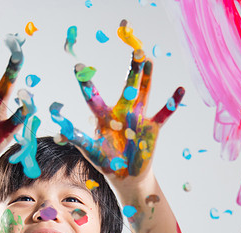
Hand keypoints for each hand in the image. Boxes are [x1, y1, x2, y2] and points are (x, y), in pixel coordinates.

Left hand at [49, 20, 184, 177]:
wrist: (126, 177)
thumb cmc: (106, 163)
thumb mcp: (90, 151)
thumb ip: (77, 138)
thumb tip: (60, 130)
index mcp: (104, 116)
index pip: (93, 96)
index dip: (86, 83)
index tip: (78, 67)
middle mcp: (122, 111)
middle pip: (128, 86)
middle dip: (132, 69)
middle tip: (134, 49)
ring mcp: (138, 118)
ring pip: (144, 92)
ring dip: (147, 76)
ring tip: (149, 58)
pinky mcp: (152, 128)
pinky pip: (164, 113)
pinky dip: (172, 102)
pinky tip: (180, 89)